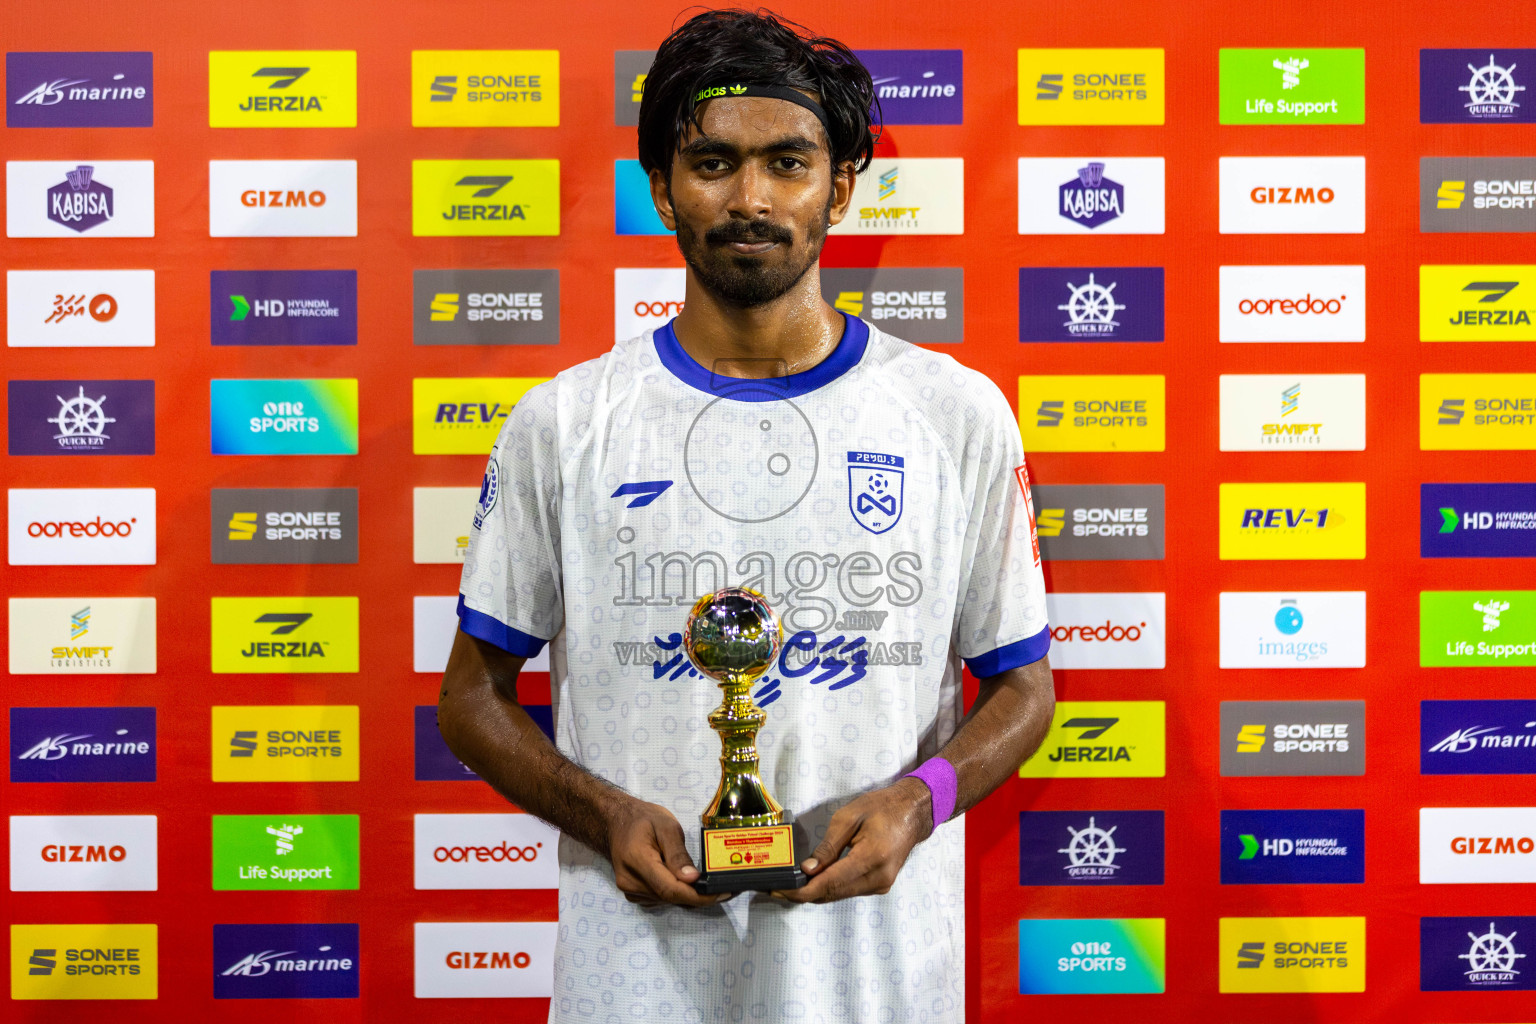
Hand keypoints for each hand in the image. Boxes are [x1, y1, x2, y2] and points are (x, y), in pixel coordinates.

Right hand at [606, 797, 723, 907]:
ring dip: (689, 895)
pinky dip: (678, 894)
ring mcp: (630, 891)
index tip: (721, 894)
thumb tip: (692, 878)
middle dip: (699, 896)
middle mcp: (630, 882)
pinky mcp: (634, 894)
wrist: (617, 823)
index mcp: (637, 861)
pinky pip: (661, 899)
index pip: (670, 889)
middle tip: (724, 888)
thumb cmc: (643, 820)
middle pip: (670, 898)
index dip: (697, 896)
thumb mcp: (666, 826)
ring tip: (710, 885)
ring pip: (667, 901)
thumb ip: (678, 853)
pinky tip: (689, 882)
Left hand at [773, 777, 932, 904]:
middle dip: (804, 894)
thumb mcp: (849, 817)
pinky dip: (830, 888)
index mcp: (871, 858)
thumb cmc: (882, 808)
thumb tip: (808, 868)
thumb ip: (828, 845)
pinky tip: (814, 880)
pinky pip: (848, 891)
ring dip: (815, 892)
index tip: (781, 891)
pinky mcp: (880, 885)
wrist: (912, 812)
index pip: (830, 883)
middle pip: (833, 894)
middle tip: (777, 888)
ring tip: (791, 884)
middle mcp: (878, 878)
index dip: (803, 891)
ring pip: (839, 895)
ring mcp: (881, 885)